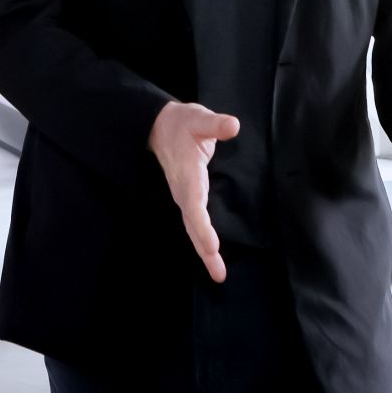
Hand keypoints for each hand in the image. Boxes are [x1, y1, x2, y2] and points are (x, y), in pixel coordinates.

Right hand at [148, 101, 239, 282]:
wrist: (159, 127)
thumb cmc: (182, 124)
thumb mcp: (198, 118)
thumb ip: (215, 124)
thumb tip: (232, 125)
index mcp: (188, 174)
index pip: (194, 204)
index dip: (203, 226)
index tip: (212, 245)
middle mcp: (184, 191)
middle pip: (193, 226)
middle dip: (204, 249)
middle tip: (218, 274)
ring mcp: (184, 196)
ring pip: (193, 228)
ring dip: (204, 251)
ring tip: (218, 274)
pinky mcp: (188, 198)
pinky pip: (195, 223)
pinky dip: (203, 241)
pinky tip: (212, 255)